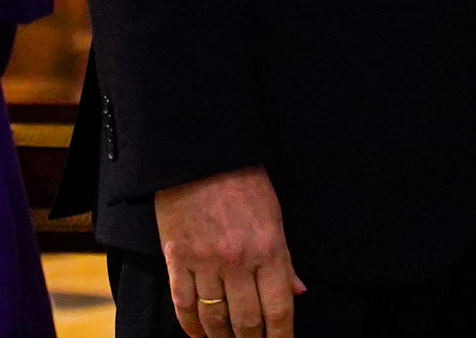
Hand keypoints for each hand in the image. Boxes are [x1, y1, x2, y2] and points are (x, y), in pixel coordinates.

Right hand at [157, 167, 305, 337]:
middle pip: (247, 321)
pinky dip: (190, 324)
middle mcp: (239, 261)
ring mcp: (206, 262)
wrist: (200, 155)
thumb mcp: (275, 214)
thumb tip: (298, 291)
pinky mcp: (177, 258)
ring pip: (215, 318)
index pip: (279, 308)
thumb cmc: (243, 180)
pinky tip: (198, 334)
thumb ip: (285, 258)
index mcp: (269, 248)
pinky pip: (184, 303)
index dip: (281, 337)